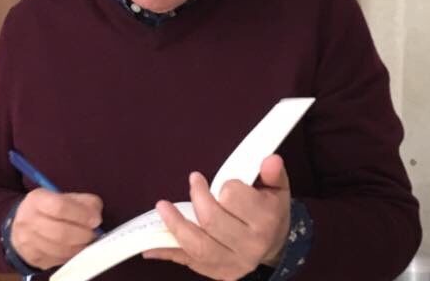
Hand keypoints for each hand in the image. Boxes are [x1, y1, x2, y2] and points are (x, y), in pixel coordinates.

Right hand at [11, 188, 102, 268]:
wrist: (23, 225)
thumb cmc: (50, 208)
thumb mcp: (65, 196)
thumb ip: (84, 201)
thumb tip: (95, 217)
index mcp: (37, 200)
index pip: (60, 207)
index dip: (82, 215)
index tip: (95, 220)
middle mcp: (28, 220)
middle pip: (61, 233)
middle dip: (83, 235)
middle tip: (93, 233)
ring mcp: (27, 241)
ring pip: (60, 249)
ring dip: (79, 247)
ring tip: (86, 240)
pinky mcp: (32, 257)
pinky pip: (57, 260)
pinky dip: (71, 255)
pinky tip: (76, 248)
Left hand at [143, 155, 290, 279]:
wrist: (274, 246)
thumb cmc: (271, 211)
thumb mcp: (278, 188)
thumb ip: (273, 172)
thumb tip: (269, 159)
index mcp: (266, 220)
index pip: (234, 198)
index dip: (225, 186)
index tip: (223, 181)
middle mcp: (250, 245)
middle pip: (211, 220)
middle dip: (198, 197)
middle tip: (194, 181)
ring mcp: (233, 263)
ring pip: (197, 245)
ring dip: (175, 224)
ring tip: (162, 207)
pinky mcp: (219, 273)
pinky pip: (188, 262)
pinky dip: (168, 252)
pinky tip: (151, 246)